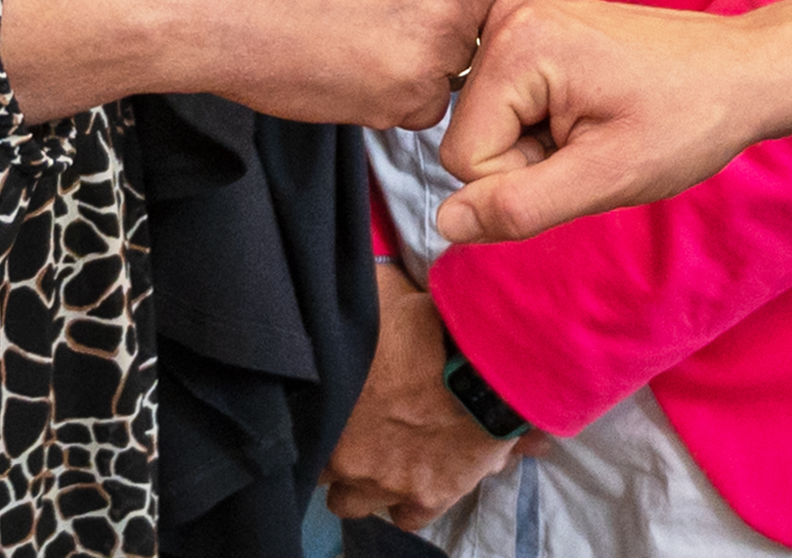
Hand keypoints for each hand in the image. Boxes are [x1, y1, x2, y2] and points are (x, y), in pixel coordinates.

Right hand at [190, 0, 529, 127]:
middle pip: (486, 16)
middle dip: (448, 23)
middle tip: (383, 17)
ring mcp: (438, 33)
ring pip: (458, 65)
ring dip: (419, 64)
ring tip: (353, 38)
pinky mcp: (410, 89)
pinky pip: (424, 107)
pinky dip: (392, 101)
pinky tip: (345, 69)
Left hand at [324, 264, 536, 531]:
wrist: (490, 364)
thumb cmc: (429, 324)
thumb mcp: (383, 295)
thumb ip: (359, 295)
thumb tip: (339, 273)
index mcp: (330, 413)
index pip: (302, 433)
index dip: (318, 421)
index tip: (335, 407)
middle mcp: (349, 458)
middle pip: (327, 475)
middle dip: (341, 457)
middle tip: (361, 431)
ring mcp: (387, 482)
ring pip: (357, 502)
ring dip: (369, 482)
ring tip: (388, 455)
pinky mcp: (430, 496)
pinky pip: (407, 517)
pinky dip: (411, 501)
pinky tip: (418, 478)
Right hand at [432, 0, 774, 243]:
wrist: (742, 73)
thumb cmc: (689, 118)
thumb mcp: (607, 176)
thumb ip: (519, 205)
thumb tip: (445, 223)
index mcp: (517, 42)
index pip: (463, 159)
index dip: (522, 182)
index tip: (586, 156)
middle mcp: (507, 16)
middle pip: (472, 138)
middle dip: (529, 161)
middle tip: (598, 141)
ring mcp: (520, 18)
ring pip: (489, 126)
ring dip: (539, 145)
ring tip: (600, 124)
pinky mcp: (535, 30)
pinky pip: (509, 105)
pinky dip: (546, 124)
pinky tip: (593, 110)